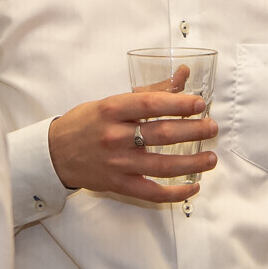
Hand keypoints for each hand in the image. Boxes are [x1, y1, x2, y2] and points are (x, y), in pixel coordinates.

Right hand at [49, 92, 216, 202]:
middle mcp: (115, 137)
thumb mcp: (111, 102)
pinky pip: (152, 192)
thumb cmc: (86, 124)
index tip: (200, 104)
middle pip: (162, 134)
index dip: (178, 103)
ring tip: (211, 158)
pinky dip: (176, 193)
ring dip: (192, 163)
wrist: (54, 154)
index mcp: (111, 111)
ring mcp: (117, 163)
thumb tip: (184, 75)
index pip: (150, 105)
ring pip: (163, 165)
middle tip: (212, 128)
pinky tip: (193, 186)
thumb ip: (150, 92)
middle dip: (194, 131)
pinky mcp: (119, 185)